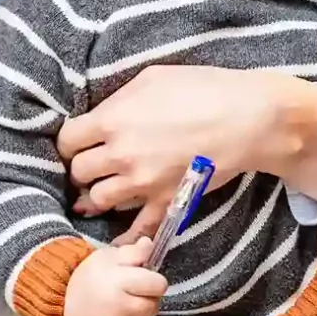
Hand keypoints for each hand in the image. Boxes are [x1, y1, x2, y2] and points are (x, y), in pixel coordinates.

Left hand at [59, 67, 316, 238]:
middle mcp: (121, 155)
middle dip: (82, 168)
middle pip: (79, 173)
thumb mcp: (150, 79)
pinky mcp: (166, 201)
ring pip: (99, 199)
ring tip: (106, 187)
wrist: (248, 119)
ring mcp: (143, 183)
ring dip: (99, 193)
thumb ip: (118, 100)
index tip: (78, 143)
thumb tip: (101, 114)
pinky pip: (137, 227)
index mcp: (112, 121)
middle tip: (92, 165)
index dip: (70, 143)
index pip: (67, 141)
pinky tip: (117, 237)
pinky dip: (124, 234)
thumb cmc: (203, 89)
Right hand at [61, 242, 168, 315]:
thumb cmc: (87, 279)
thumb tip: (149, 244)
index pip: (159, 285)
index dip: (152, 281)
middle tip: (129, 296)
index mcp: (121, 283)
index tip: (141, 281)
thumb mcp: (107, 258)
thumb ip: (132, 252)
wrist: (60, 305)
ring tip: (122, 312)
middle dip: (145, 300)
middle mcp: (121, 309)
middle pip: (153, 307)